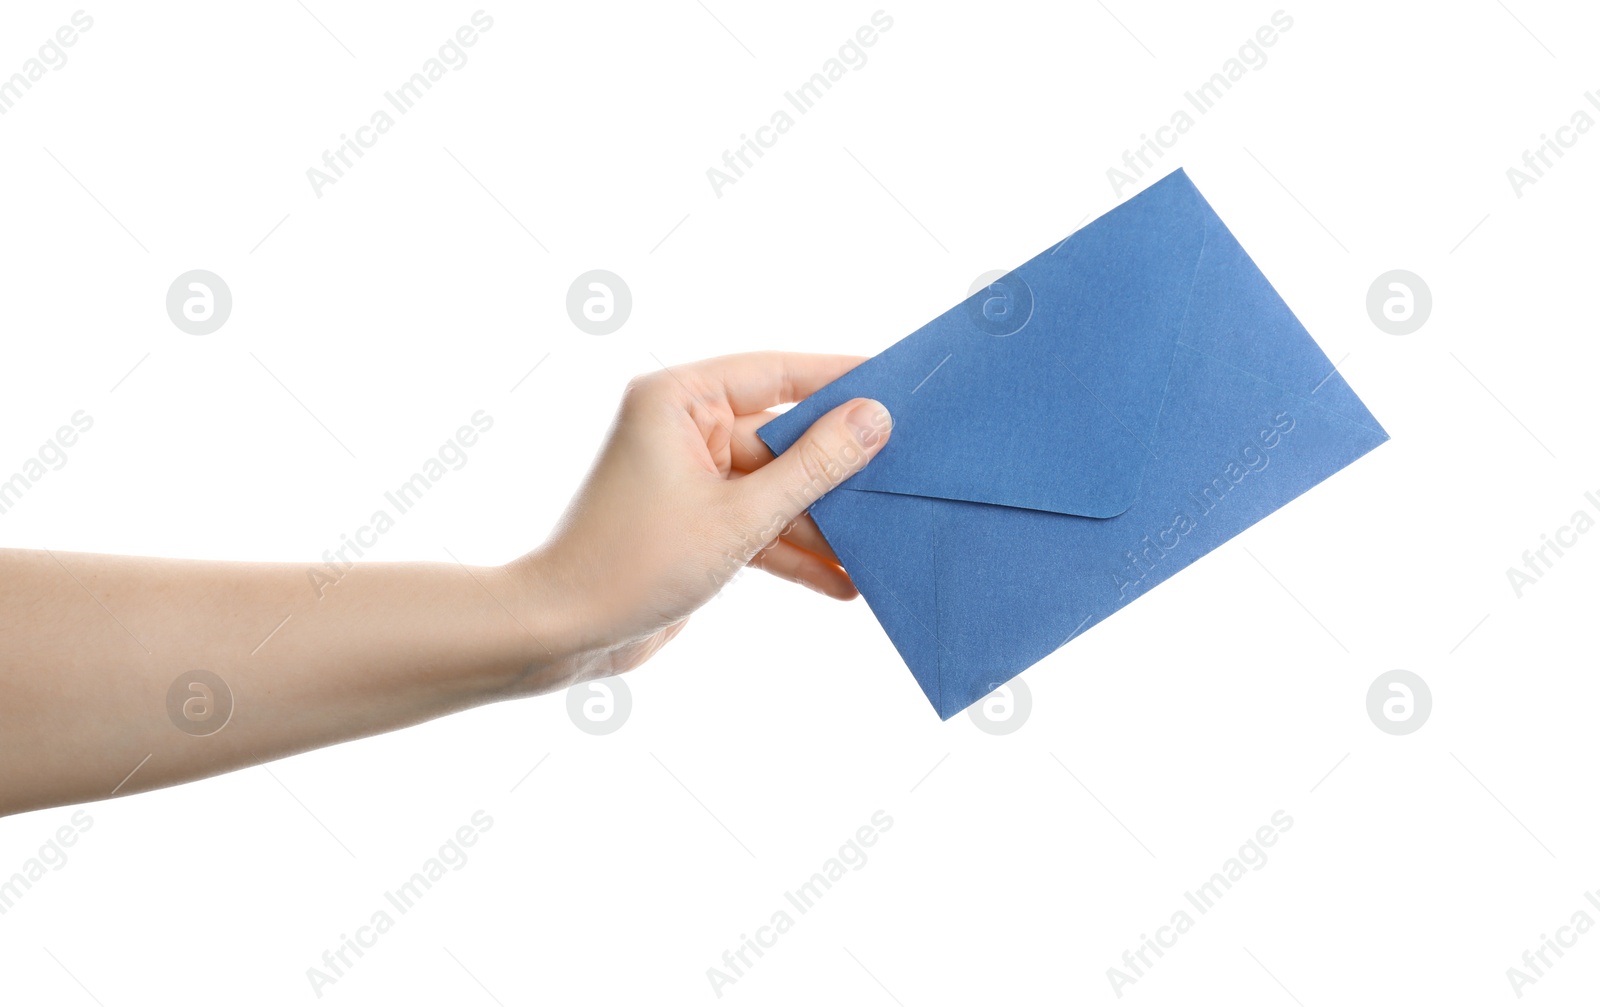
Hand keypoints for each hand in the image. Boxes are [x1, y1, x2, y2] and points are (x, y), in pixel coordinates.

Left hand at [512, 352, 891, 684]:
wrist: (561, 633)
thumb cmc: (631, 564)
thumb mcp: (740, 517)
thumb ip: (813, 468)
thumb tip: (874, 420)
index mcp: (679, 399)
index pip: (777, 373)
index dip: (840, 379)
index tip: (898, 381)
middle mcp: (683, 428)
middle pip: (784, 436)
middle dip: (839, 467)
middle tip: (906, 472)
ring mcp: (690, 477)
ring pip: (776, 487)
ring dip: (823, 522)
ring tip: (882, 542)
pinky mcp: (695, 523)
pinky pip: (759, 524)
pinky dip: (794, 552)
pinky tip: (843, 581)